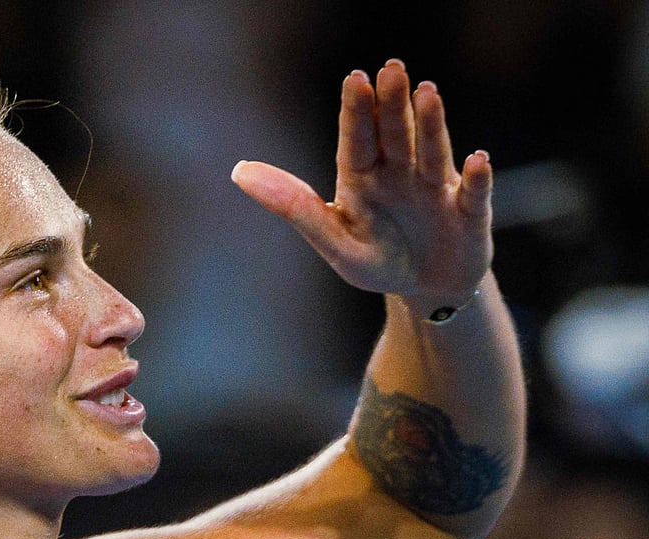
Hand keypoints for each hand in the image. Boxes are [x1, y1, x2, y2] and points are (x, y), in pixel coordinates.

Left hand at [231, 59, 491, 316]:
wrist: (425, 290)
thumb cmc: (376, 263)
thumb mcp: (333, 241)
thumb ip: (294, 207)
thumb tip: (240, 171)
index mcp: (364, 179)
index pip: (358, 139)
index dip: (357, 111)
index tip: (355, 79)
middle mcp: (401, 174)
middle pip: (396, 135)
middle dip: (393, 104)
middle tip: (391, 68)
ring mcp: (437, 190)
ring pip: (433, 152)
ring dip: (431, 125)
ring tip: (427, 93)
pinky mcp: (469, 214)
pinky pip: (474, 195)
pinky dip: (477, 179)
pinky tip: (476, 160)